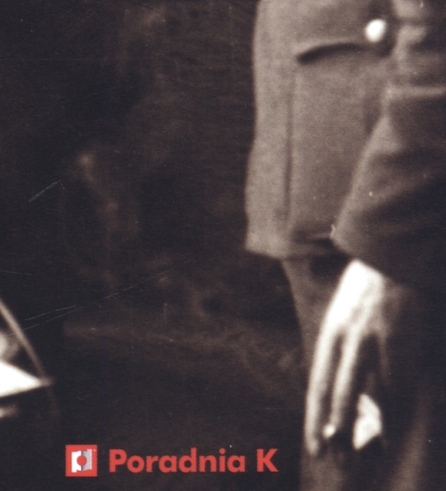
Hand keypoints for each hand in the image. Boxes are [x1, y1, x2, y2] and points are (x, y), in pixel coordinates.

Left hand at [305, 259, 428, 457]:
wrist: (389, 256)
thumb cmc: (364, 287)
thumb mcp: (340, 313)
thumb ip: (338, 346)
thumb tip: (336, 384)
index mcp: (330, 332)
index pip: (318, 383)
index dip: (314, 418)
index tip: (314, 445)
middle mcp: (347, 338)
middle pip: (341, 394)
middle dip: (339, 428)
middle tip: (337, 457)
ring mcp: (375, 339)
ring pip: (374, 392)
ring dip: (377, 421)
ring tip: (381, 442)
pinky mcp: (399, 338)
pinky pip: (399, 380)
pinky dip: (398, 400)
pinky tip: (398, 415)